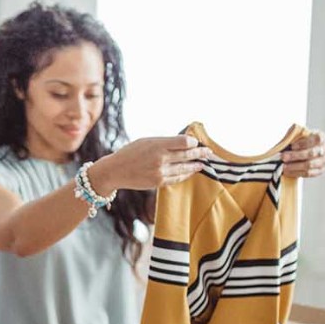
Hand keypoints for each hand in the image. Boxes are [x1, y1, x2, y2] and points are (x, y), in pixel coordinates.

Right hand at [86, 135, 212, 194]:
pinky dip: (185, 174)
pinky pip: (176, 178)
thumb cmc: (130, 152)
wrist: (115, 171)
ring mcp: (160, 172)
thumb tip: (184, 142)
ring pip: (184, 169)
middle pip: (187, 155)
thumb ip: (164, 142)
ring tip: (202, 164)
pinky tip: (190, 172)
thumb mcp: (146, 141)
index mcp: (157, 145)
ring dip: (195, 166)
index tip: (197, 143)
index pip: (184, 142)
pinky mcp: (158, 182)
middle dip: (200, 154)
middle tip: (209, 153)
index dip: (193, 143)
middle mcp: (160, 159)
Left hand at [281, 129, 324, 177]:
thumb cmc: (299, 141)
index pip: (317, 139)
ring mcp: (324, 161)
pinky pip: (308, 173)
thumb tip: (285, 140)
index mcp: (322, 137)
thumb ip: (293, 135)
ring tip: (284, 166)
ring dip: (295, 166)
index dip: (304, 143)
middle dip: (295, 156)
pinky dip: (296, 173)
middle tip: (283, 157)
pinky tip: (287, 172)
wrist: (302, 151)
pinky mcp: (320, 171)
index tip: (292, 146)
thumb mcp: (297, 134)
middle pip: (312, 153)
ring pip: (310, 165)